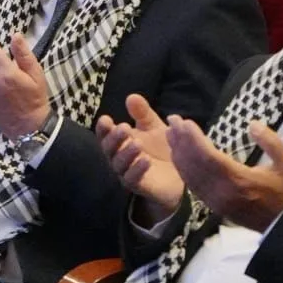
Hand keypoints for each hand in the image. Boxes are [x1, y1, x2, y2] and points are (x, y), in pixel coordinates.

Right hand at [96, 94, 184, 222]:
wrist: (179, 174)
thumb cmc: (160, 148)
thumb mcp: (153, 127)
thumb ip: (142, 113)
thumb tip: (131, 96)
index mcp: (119, 142)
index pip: (105, 135)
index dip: (103, 128)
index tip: (106, 119)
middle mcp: (119, 158)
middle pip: (109, 149)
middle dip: (114, 138)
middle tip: (124, 128)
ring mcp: (127, 173)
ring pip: (119, 164)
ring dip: (126, 153)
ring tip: (137, 143)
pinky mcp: (139, 186)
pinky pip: (132, 179)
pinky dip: (137, 169)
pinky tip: (146, 160)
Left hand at [167, 116, 282, 231]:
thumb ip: (271, 142)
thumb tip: (253, 124)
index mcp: (239, 180)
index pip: (209, 156)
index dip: (194, 139)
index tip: (185, 122)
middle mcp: (222, 191)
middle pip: (194, 163)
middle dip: (181, 141)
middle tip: (172, 121)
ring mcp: (215, 200)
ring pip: (189, 175)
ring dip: (178, 153)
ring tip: (170, 134)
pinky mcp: (213, 206)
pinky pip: (192, 185)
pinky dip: (182, 169)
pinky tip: (178, 155)